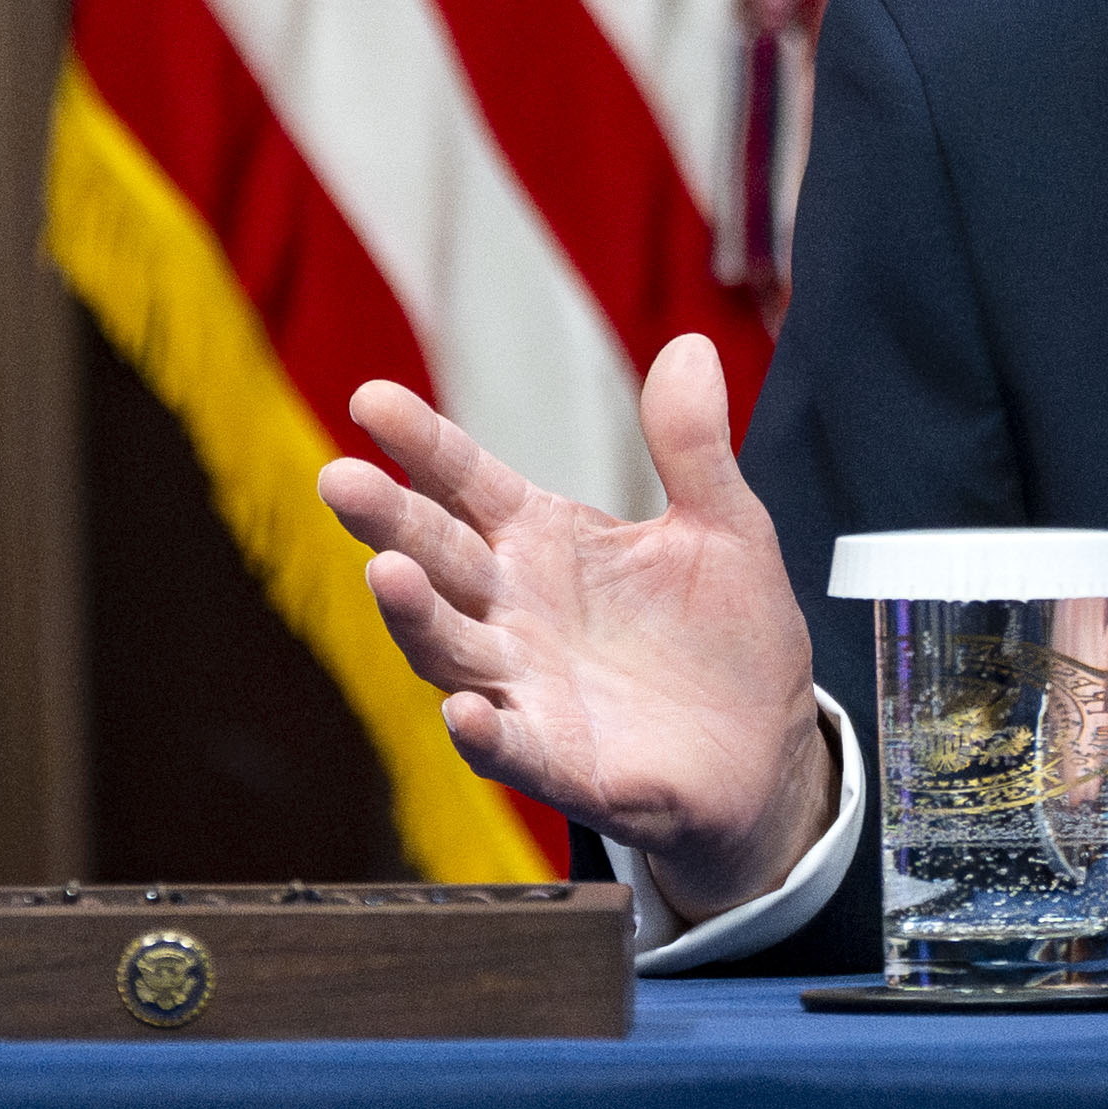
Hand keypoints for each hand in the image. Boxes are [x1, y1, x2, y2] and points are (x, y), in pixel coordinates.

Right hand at [316, 336, 836, 923]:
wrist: (766, 745)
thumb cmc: (726, 631)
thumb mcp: (723, 526)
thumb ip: (692, 446)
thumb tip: (691, 347)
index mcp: (541, 540)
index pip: (465, 481)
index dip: (421, 442)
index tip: (372, 398)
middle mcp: (515, 609)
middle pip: (436, 556)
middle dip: (387, 520)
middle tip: (341, 480)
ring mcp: (528, 686)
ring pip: (449, 649)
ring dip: (415, 616)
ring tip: (386, 574)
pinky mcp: (560, 761)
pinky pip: (510, 747)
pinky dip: (483, 733)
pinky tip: (465, 713)